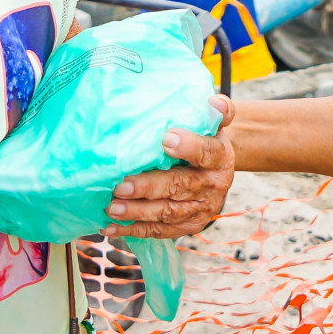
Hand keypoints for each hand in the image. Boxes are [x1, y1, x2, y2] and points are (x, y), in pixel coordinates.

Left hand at [104, 96, 235, 238]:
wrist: (216, 167)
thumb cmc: (205, 138)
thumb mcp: (214, 123)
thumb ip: (217, 111)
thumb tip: (214, 102)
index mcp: (220, 157)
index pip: (207, 152)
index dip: (188, 147)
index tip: (165, 140)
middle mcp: (214, 186)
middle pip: (180, 187)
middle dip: (149, 187)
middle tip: (121, 185)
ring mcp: (201, 210)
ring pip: (167, 213)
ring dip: (137, 211)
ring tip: (111, 207)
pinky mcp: (187, 227)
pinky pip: (160, 231)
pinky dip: (134, 229)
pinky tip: (112, 226)